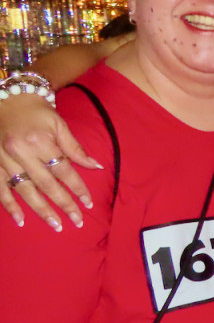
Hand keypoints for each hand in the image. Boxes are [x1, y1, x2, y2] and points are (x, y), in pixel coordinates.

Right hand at [0, 93, 98, 230]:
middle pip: (45, 184)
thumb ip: (75, 148)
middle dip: (63, 204)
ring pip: (23, 190)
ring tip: (55, 224)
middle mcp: (21, 152)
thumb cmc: (37, 111)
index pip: (63, 170)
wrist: (7, 97)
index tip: (88, 203)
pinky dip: (9, 205)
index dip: (77, 188)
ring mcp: (3, 159)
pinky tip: (20, 220)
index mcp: (41, 141)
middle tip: (76, 221)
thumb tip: (96, 167)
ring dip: (40, 210)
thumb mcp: (59, 124)